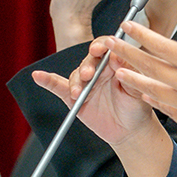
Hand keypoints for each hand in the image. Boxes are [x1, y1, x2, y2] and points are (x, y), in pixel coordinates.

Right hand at [32, 34, 163, 149]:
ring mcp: (85, 83)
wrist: (130, 130)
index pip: (105, 48)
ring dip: (75, 82)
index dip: (101, 46)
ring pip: (75, 76)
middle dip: (87, 67)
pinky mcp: (74, 97)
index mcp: (115, 64)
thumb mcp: (138, 89)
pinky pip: (58, 87)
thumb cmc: (137, 107)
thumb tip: (119, 55)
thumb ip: (130, 72)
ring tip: (78, 93)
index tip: (99, 50)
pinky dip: (47, 81)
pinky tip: (38, 76)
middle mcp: (98, 70)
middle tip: (88, 75)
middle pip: (88, 60)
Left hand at [107, 0, 176, 165]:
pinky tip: (141, 92)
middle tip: (108, 43)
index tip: (127, 25)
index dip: (143, 35)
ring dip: (132, 77)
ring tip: (116, 69)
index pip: (165, 47)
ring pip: (152, 88)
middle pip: (151, 66)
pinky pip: (162, 107)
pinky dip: (149, 97)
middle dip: (127, 53)